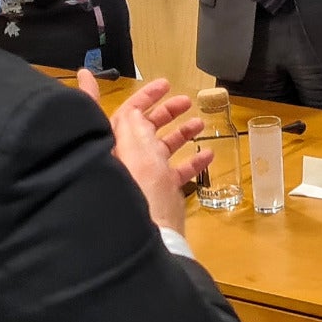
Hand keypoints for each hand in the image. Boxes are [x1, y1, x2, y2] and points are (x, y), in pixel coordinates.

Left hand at [78, 70, 208, 234]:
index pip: (121, 112)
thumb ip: (134, 125)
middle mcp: (124, 160)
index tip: (162, 83)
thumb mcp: (137, 151)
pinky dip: (190, 160)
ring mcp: (141, 178)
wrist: (151, 239)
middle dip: (164, 111)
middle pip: (143, 128)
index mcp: (114, 147)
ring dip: (180, 133)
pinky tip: (207, 155)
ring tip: (199, 123)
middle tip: (185, 100)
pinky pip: (174, 171)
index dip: (140, 96)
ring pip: (160, 148)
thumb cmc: (141, 193)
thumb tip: (134, 109)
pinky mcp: (157, 193)